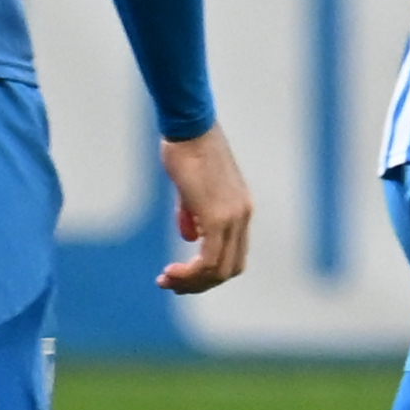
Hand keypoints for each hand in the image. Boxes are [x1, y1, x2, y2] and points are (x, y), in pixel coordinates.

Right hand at [156, 125, 251, 292]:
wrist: (188, 126)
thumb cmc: (185, 149)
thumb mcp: (190, 187)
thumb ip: (192, 213)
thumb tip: (189, 238)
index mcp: (240, 209)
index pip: (233, 255)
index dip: (208, 272)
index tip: (179, 272)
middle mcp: (243, 215)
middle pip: (230, 268)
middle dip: (200, 283)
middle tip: (171, 283)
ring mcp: (234, 217)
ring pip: (220, 269)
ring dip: (192, 282)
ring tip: (167, 280)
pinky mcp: (218, 216)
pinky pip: (210, 260)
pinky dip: (191, 274)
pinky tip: (171, 272)